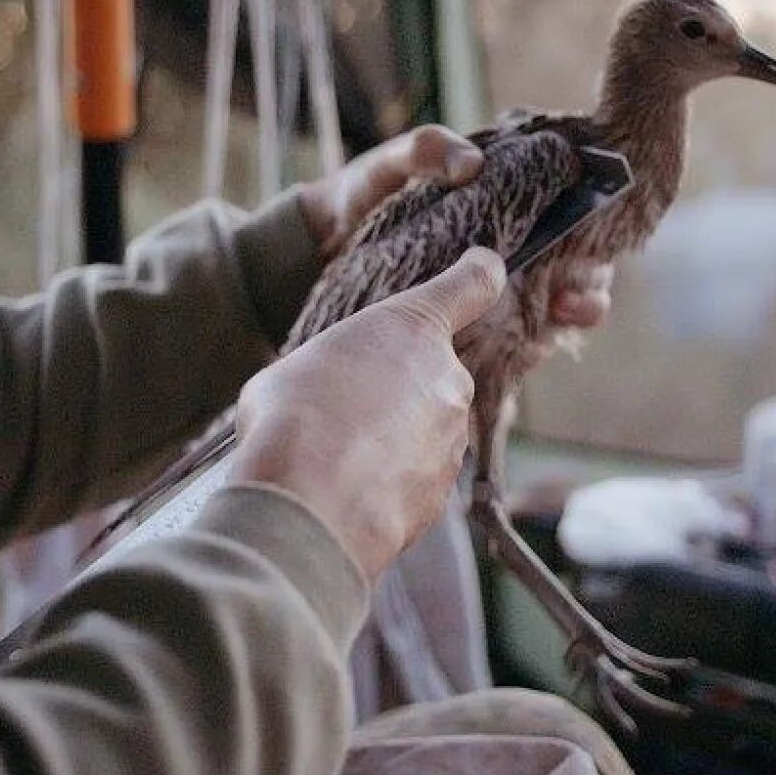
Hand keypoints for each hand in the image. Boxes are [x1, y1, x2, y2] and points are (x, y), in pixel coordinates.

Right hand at [227, 247, 505, 581]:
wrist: (309, 505)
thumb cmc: (293, 420)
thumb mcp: (297, 366)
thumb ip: (333, 365)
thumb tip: (326, 391)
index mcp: (414, 327)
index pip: (472, 286)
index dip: (479, 274)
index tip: (483, 268)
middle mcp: (448, 379)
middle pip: (430, 374)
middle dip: (395, 389)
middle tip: (342, 408)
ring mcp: (452, 440)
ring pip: (423, 429)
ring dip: (389, 439)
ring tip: (335, 455)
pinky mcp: (443, 494)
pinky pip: (415, 477)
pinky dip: (388, 483)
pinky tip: (346, 491)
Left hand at [296, 123, 612, 329]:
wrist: (314, 251)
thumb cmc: (360, 196)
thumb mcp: (390, 163)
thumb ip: (426, 149)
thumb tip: (472, 165)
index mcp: (504, 206)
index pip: (569, 217)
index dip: (592, 231)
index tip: (591, 242)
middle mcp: (510, 253)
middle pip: (574, 272)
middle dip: (588, 285)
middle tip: (578, 296)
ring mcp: (493, 296)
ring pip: (553, 311)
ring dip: (567, 318)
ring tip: (561, 319)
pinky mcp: (472, 333)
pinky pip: (515, 345)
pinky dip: (529, 348)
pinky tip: (529, 349)